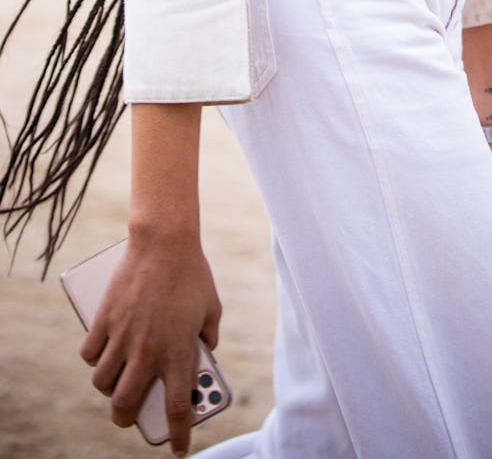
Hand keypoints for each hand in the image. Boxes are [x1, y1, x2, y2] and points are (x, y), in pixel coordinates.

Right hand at [80, 227, 221, 457]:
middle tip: (131, 416)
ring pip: (103, 384)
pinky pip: (90, 354)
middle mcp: (147, 352)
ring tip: (116, 382)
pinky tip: (102, 354)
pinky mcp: (104, 320)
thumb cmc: (193, 274)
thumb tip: (204, 352)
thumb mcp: (212, 309)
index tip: (179, 450)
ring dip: (109, 388)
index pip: (178, 410)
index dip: (178, 436)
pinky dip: (94, 359)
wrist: (164, 242)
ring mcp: (122, 337)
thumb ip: (208, 337)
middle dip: (126, 419)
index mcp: (178, 354)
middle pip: (125, 406)